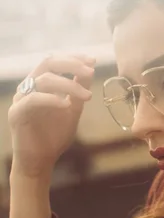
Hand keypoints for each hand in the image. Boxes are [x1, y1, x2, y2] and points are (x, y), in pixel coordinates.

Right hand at [8, 54, 95, 178]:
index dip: (74, 58)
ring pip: (43, 80)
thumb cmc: (55, 134)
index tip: (93, 60)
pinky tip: (67, 105)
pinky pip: (33, 100)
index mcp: (40, 84)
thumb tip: (89, 70)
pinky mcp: (17, 114)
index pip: (55, 61)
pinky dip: (52, 99)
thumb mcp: (73, 109)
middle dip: (71, 64)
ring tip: (87, 96)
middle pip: (47, 63)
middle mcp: (28, 87)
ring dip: (69, 85)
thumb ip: (78, 90)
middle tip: (90, 71)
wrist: (42, 160)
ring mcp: (21, 99)